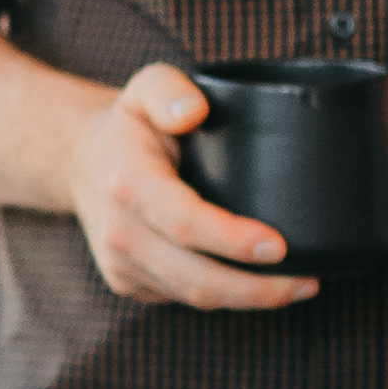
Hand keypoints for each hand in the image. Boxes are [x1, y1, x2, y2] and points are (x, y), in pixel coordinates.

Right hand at [63, 64, 319, 312]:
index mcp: (128, 182)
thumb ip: (167, 90)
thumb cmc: (129, 125)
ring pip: (192, 296)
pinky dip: (224, 295)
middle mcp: (120, 231)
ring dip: (248, 299)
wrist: (80, 162)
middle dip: (256, 290)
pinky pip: (182, 297)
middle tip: (307, 281)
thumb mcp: (144, 88)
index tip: (280, 246)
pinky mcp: (127, 283)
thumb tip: (194, 111)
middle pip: (195, 278)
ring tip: (297, 286)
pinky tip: (254, 282)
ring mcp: (121, 263)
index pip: (184, 222)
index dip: (233, 241)